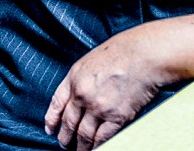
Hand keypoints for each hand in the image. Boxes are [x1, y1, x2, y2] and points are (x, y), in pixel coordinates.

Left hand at [44, 29, 169, 149]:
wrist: (143, 55)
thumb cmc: (121, 52)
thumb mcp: (90, 61)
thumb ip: (79, 79)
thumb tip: (75, 97)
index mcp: (74, 78)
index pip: (56, 104)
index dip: (51, 120)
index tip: (50, 129)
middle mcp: (82, 94)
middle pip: (69, 123)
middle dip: (65, 138)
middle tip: (65, 144)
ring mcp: (99, 107)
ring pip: (84, 135)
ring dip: (81, 147)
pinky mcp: (117, 117)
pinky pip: (103, 138)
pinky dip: (98, 146)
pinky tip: (96, 148)